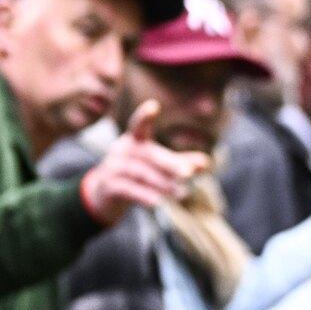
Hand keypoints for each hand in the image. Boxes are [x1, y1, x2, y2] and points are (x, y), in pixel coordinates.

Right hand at [78, 103, 204, 223]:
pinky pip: (129, 190)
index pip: (138, 125)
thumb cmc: (137, 175)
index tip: (153, 106)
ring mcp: (112, 167)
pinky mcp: (108, 186)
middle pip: (148, 155)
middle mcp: (121, 149)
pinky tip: (160, 203)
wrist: (105, 195)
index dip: (144, 116)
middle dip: (170, 164)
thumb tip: (206, 162)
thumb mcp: (156, 166)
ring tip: (182, 194)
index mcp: (134, 140)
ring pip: (141, 174)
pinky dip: (145, 196)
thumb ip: (180, 163)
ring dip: (163, 184)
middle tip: (189, 173)